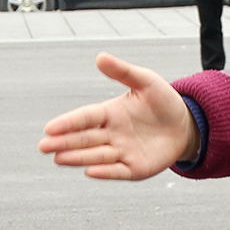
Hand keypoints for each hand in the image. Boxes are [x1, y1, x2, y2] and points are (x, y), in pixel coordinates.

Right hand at [36, 53, 197, 180]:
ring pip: (95, 155)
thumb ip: (123, 71)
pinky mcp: (135, 169)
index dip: (67, 123)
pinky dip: (104, 172)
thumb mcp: (146, 81)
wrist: (185, 125)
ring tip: (58, 158)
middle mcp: (111, 134)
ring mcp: (122, 152)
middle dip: (63, 143)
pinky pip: (117, 171)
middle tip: (43, 146)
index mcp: (110, 113)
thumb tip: (99, 56)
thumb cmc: (163, 101)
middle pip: (84, 139)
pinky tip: (89, 171)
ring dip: (77, 157)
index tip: (49, 128)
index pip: (84, 118)